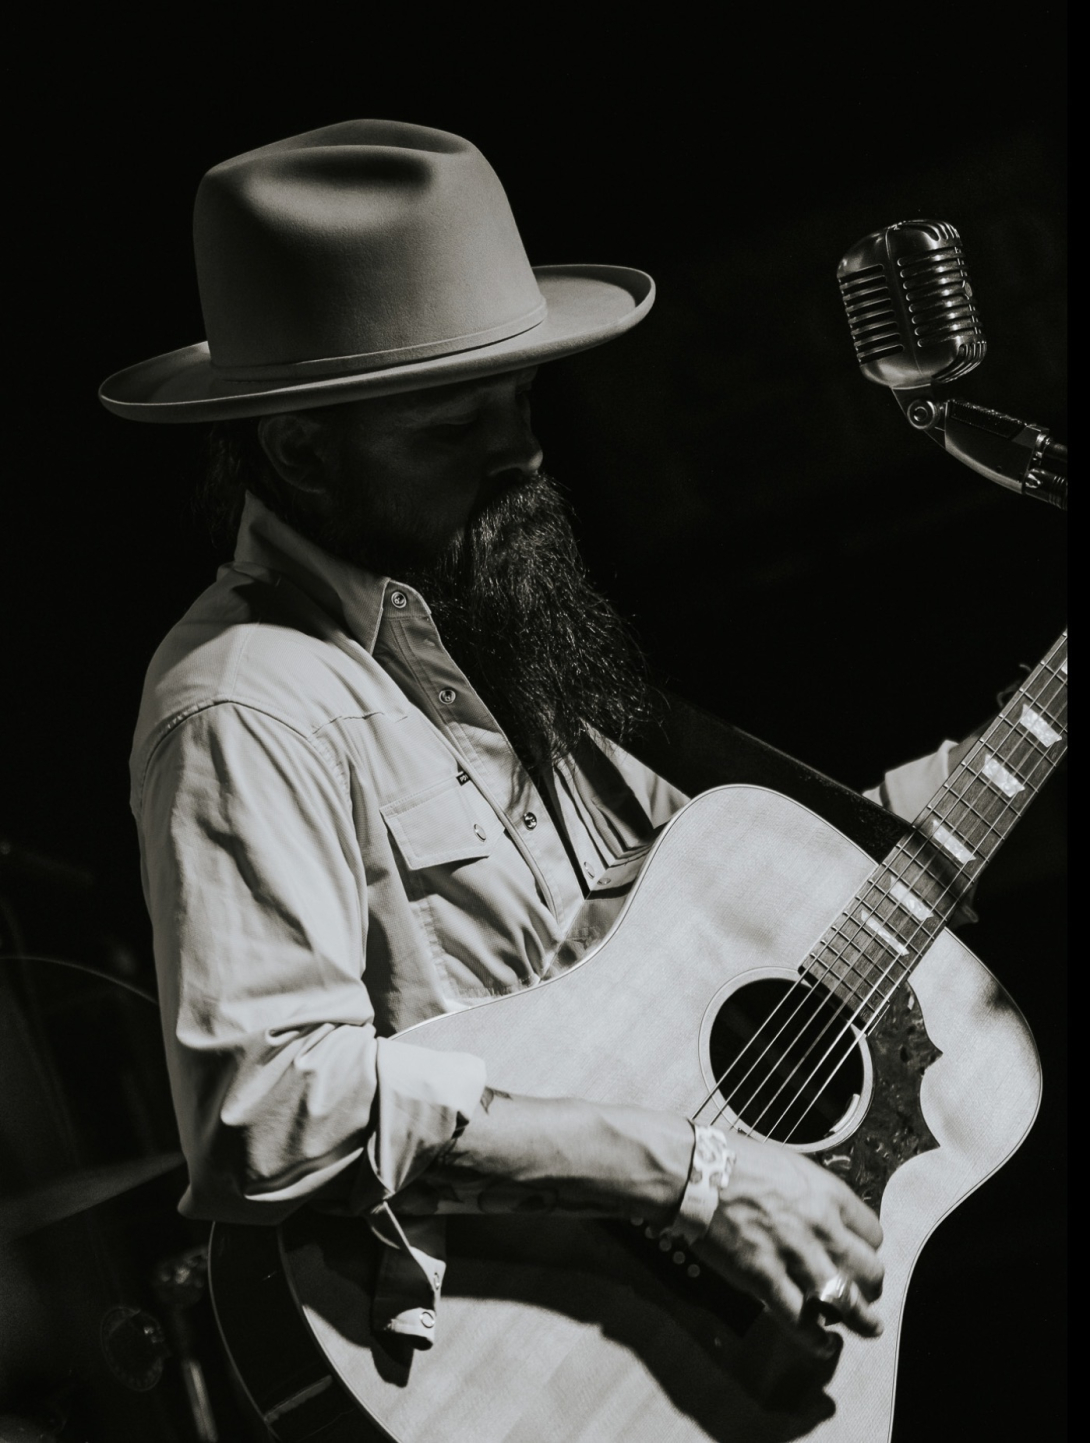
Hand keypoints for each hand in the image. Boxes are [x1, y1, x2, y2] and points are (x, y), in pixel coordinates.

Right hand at [695, 1131, 883, 1353]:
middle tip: (868, 1294)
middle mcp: (819, 1225)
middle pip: (869, 1269)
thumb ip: (812, 1193)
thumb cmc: (734, 1161)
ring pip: (845, 1300)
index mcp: (826, 1193)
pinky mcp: (765, 1278)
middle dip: (872, 1286)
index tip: (861, 1255)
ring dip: (860, 1319)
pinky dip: (816, 1338)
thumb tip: (821, 1212)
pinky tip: (824, 1344)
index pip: (872, 1231)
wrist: (696, 1171)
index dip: (868, 1248)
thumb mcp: (788, 1165)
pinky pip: (800, 1320)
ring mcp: (794, 1254)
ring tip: (866, 1327)